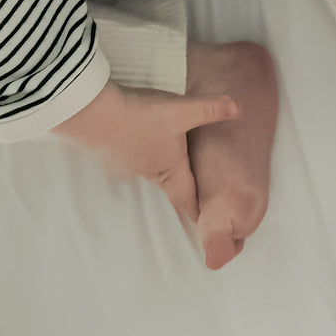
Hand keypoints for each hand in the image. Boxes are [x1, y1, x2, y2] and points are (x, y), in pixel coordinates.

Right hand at [51, 82, 238, 227]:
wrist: (95, 113)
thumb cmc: (140, 117)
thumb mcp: (180, 110)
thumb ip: (210, 109)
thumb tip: (239, 107)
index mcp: (171, 171)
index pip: (190, 201)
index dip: (202, 215)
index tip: (213, 228)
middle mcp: (153, 173)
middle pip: (176, 191)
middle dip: (190, 198)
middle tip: (204, 207)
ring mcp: (134, 163)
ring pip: (158, 176)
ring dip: (171, 179)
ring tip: (183, 180)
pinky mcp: (122, 150)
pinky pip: (143, 161)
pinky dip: (153, 161)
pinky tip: (153, 150)